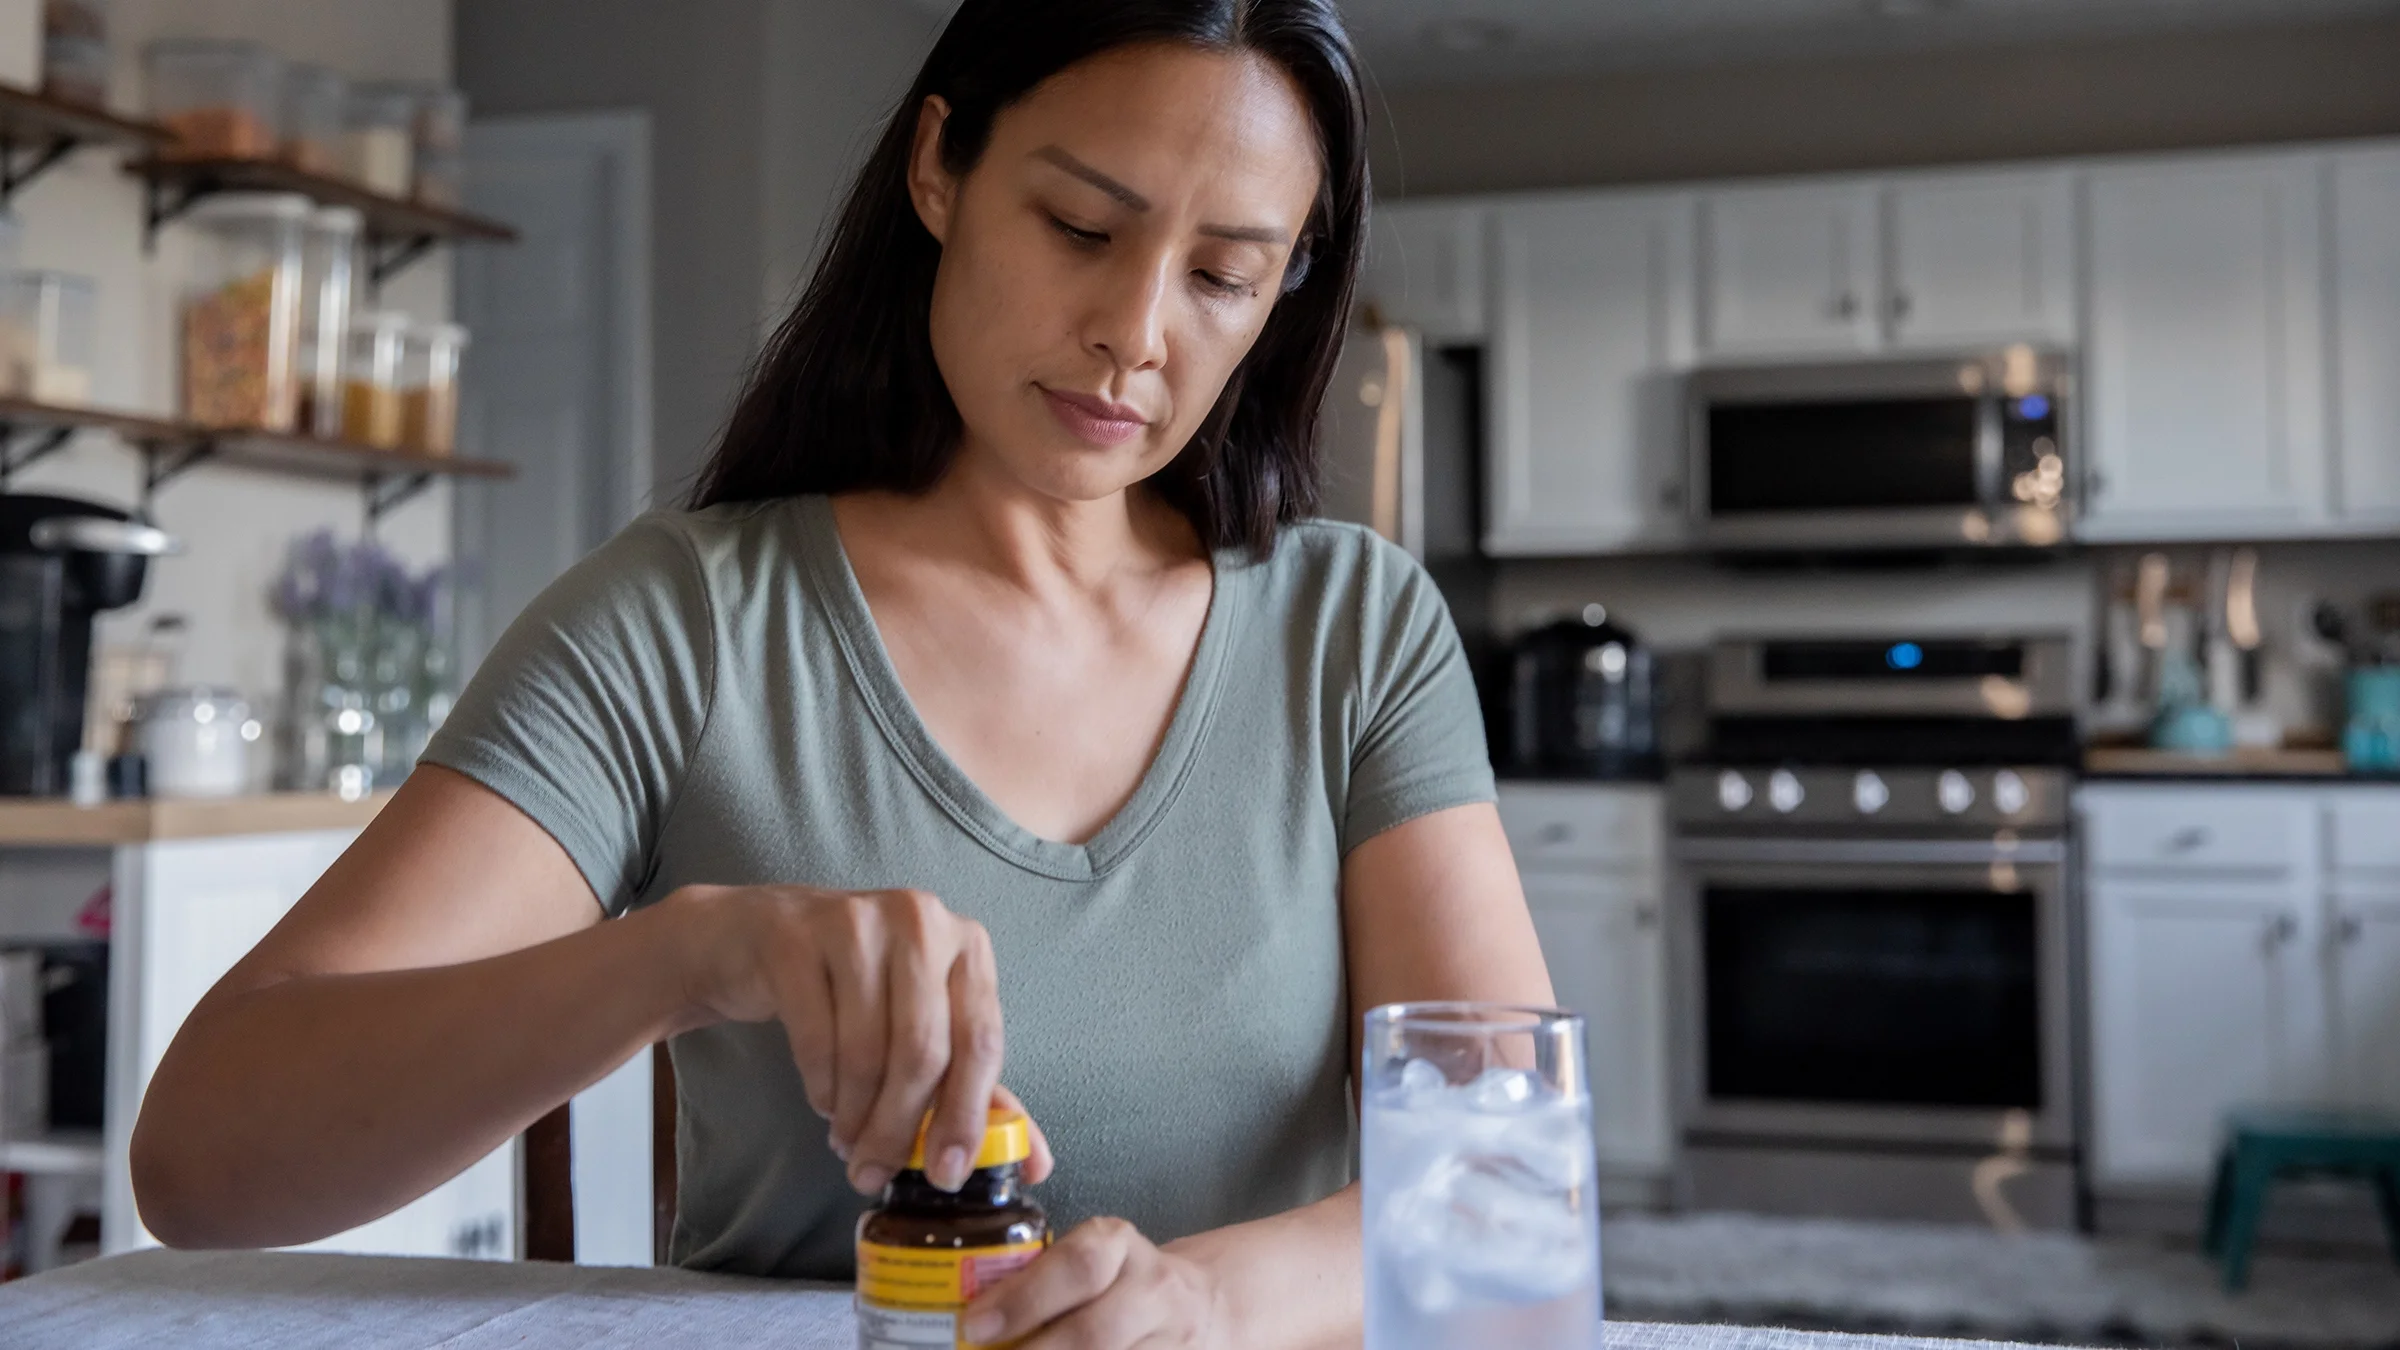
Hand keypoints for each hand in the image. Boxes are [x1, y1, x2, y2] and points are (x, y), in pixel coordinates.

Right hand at [661, 883, 1050, 1194]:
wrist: (755, 939)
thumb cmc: (857, 989)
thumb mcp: (925, 1027)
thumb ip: (979, 1090)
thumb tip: (1037, 1163)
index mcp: (967, 944)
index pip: (982, 1039)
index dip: (966, 1115)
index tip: (945, 1174)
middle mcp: (920, 921)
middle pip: (923, 1050)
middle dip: (899, 1127)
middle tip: (875, 1171)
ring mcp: (855, 922)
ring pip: (867, 1051)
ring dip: (856, 1115)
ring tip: (848, 1140)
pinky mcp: (795, 940)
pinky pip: (815, 1039)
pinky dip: (821, 1088)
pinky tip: (823, 1101)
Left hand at [962, 1217, 1223, 1349]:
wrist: (1204, 1306)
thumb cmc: (1120, 1284)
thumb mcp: (1090, 1259)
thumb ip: (1037, 1277)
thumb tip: (959, 1315)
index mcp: (1119, 1247)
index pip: (1077, 1266)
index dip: (1023, 1299)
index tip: (975, 1326)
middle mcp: (1154, 1291)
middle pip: (1093, 1334)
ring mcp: (1173, 1341)